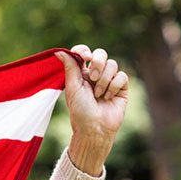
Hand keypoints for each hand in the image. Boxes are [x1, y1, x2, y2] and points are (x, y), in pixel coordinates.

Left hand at [57, 45, 129, 173]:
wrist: (94, 128)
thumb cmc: (80, 111)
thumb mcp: (72, 88)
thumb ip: (69, 68)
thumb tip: (58, 51)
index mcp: (81, 74)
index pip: (83, 53)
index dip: (84, 51)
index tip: (85, 57)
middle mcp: (95, 74)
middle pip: (101, 54)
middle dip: (98, 64)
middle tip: (92, 79)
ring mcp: (109, 79)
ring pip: (112, 64)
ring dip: (104, 80)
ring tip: (98, 95)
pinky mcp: (121, 86)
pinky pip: (121, 76)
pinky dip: (114, 86)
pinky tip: (108, 97)